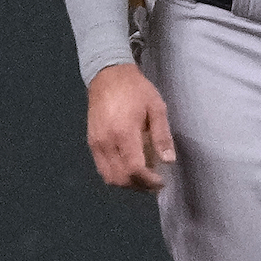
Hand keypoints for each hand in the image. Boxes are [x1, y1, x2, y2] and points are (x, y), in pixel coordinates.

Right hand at [86, 63, 175, 192]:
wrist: (108, 75)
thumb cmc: (135, 89)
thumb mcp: (156, 107)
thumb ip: (162, 135)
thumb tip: (168, 160)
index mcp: (124, 132)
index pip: (135, 169)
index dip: (149, 181)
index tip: (161, 181)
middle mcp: (106, 142)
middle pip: (121, 178)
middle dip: (139, 186)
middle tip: (153, 182)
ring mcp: (96, 143)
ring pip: (109, 177)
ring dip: (127, 183)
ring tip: (142, 177)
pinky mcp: (91, 142)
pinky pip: (102, 168)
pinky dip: (115, 175)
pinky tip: (128, 168)